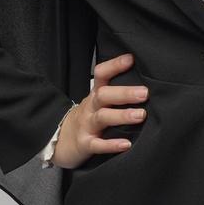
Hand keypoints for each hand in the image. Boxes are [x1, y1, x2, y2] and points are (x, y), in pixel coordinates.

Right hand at [51, 52, 147, 168]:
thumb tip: (143, 85)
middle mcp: (90, 107)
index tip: (131, 59)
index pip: (101, 74)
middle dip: (124, 93)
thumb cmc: (86, 119)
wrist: (58, 140)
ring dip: (122, 115)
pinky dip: (111, 145)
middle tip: (144, 93)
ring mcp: (86, 125)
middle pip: (103, 95)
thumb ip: (114, 94)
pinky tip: (126, 144)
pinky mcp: (84, 144)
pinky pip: (97, 144)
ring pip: (102, 117)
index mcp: (94, 95)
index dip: (114, 66)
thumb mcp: (96, 103)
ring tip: (141, 115)